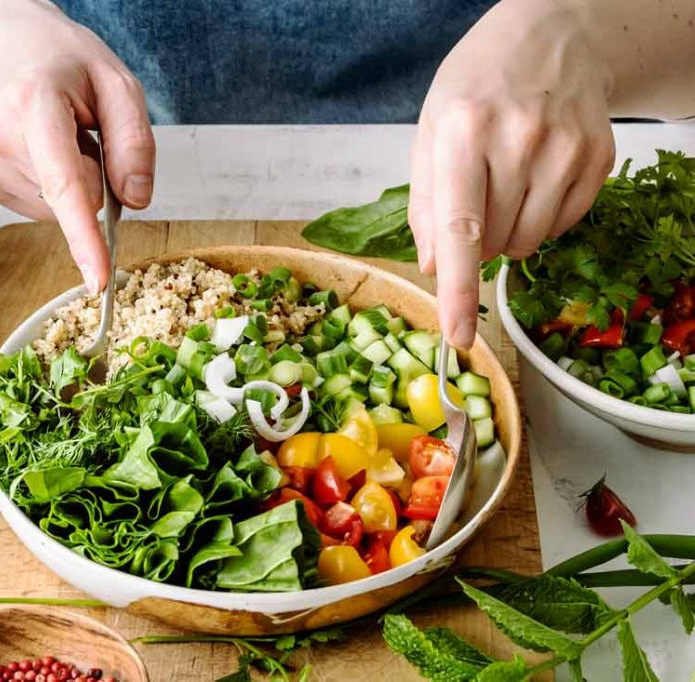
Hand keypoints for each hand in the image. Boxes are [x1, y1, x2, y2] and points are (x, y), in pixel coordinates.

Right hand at [0, 1, 154, 292]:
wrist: (3, 45)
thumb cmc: (62, 61)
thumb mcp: (117, 83)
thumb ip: (134, 142)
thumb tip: (135, 201)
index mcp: (34, 106)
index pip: (64, 183)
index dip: (84, 236)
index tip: (97, 277)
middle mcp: (1, 138)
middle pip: (75, 198)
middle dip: (95, 174)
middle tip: (81, 128)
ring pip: (60, 208)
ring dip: (73, 178)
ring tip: (57, 132)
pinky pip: (44, 207)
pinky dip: (55, 186)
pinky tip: (43, 149)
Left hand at [410, 0, 615, 347]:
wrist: (555, 38)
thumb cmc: (478, 88)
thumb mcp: (432, 130)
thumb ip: (425, 202)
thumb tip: (434, 266)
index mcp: (465, 131)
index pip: (459, 227)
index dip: (457, 289)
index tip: (456, 335)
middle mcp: (519, 140)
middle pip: (493, 243)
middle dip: (476, 241)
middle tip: (476, 196)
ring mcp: (566, 149)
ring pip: (528, 244)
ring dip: (508, 235)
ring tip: (505, 186)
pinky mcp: (599, 158)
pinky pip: (562, 228)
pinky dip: (541, 220)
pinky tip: (535, 180)